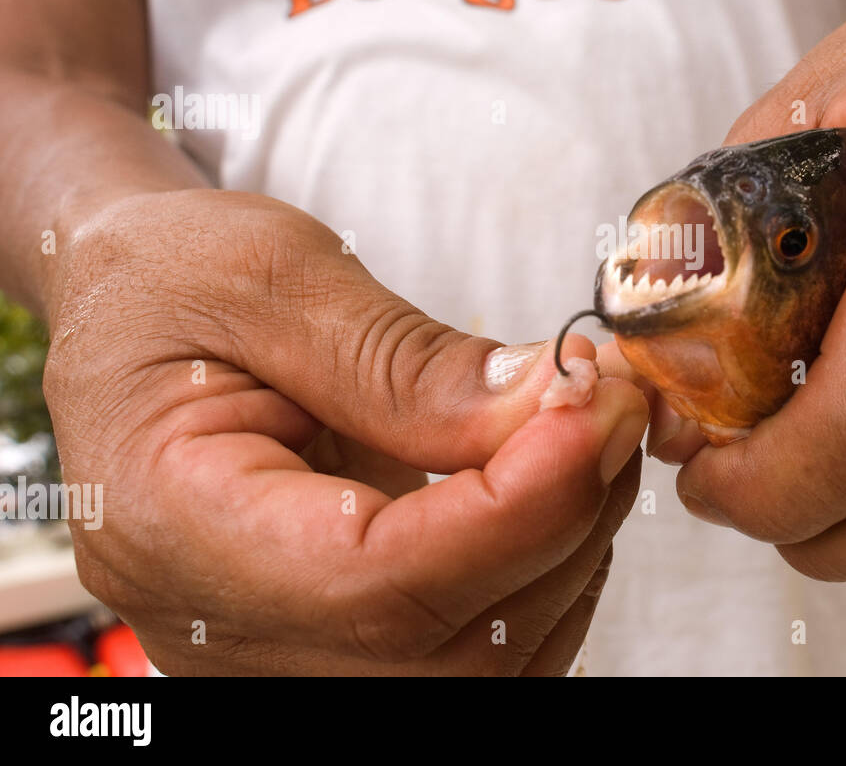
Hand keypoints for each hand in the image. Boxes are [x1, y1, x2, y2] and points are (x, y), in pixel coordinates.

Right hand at [44, 189, 646, 673]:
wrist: (135, 310)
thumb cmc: (170, 279)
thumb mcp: (267, 276)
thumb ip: (404, 360)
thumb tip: (547, 407)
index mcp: (173, 529)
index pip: (373, 584)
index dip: (515, 508)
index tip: (594, 407)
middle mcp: (224, 628)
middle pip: (440, 645)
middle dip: (562, 518)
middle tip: (609, 399)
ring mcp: (281, 651)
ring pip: (477, 670)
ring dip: (570, 545)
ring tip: (585, 425)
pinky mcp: (337, 641)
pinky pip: (477, 656)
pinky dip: (548, 571)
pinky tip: (553, 480)